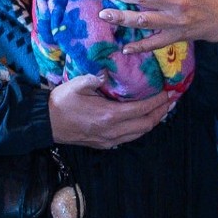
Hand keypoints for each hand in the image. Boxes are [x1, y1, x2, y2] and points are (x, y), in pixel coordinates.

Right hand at [49, 74, 172, 148]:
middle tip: (171, 101)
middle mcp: (112, 131)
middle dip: (160, 113)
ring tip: (161, 110)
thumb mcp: (79, 83)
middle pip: (145, 125)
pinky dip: (139, 129)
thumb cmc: (62, 101)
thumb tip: (110, 73)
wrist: (45, 123)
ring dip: (152, 122)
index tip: (168, 93)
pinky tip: (141, 120)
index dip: (157, 102)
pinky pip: (128, 138)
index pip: (141, 110)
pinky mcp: (103, 144)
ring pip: (138, 134)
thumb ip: (97, 78)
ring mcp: (108, 140)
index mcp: (109, 115)